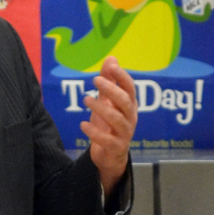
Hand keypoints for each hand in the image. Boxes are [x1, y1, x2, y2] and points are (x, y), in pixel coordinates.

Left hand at [80, 56, 136, 196]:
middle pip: (125, 102)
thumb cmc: (109, 125)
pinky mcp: (116, 148)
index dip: (123, 77)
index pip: (130, 89)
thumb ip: (109, 82)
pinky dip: (94, 132)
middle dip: (111, 90)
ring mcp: (124, 134)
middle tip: (95, 80)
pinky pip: (107, 140)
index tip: (112, 67)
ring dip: (100, 108)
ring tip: (85, 99)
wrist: (110, 156)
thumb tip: (111, 58)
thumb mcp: (107, 102)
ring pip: (116, 119)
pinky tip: (83, 124)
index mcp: (129, 106)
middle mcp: (130, 118)